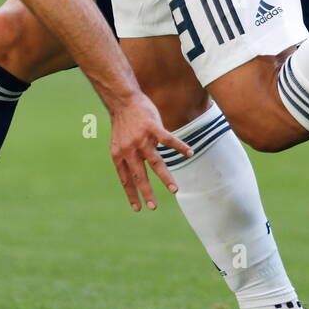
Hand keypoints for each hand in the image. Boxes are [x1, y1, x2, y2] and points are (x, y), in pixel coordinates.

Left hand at [109, 95, 192, 210]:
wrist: (122, 99)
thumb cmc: (123, 122)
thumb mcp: (118, 142)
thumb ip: (127, 156)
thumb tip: (136, 171)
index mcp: (119, 155)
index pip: (125, 179)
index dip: (131, 194)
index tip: (138, 209)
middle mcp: (129, 150)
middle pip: (140, 175)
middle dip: (147, 192)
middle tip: (153, 207)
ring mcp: (141, 139)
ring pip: (155, 163)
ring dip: (165, 178)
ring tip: (174, 190)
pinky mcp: (152, 127)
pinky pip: (168, 140)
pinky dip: (180, 147)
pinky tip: (189, 153)